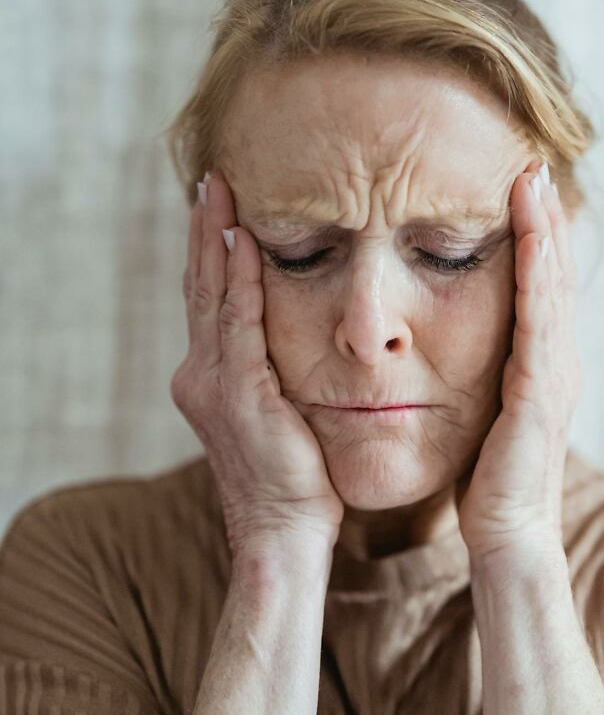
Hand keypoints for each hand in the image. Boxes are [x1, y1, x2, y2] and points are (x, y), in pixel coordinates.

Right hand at [170, 170, 344, 553]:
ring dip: (216, 240)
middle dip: (205, 232)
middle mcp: (200, 374)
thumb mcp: (277, 416)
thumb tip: (293, 341)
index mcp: (210, 378)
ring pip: (211, 294)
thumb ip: (271, 375)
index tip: (219, 209)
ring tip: (219, 193)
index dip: (211, 254)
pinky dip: (239, 279)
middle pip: (200, 287)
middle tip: (211, 181)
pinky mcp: (240, 394)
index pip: (209, 301)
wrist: (282, 533)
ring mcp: (214, 383)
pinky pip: (240, 323)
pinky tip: (245, 242)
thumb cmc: (293, 480)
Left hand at [457, 159, 581, 564]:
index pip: (535, 284)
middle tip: (532, 162)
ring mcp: (554, 370)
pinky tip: (531, 228)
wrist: (505, 532)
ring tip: (533, 176)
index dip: (531, 235)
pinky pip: (540, 313)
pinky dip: (538, 265)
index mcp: (537, 362)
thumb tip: (441, 343)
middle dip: (543, 216)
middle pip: (550, 271)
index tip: (516, 186)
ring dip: (544, 226)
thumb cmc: (486, 476)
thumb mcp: (479, 411)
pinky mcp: (542, 386)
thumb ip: (475, 373)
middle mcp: (554, 358)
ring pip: (551, 282)